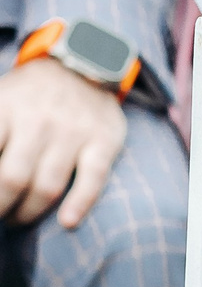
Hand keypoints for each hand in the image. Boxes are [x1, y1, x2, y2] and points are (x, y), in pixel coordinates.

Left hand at [0, 57, 128, 226]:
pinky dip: (81, 202)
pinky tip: (67, 222)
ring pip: (48, 186)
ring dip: (29, 213)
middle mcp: (40, 119)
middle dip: (1, 206)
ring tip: (20, 218)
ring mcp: (75, 130)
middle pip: (12, 179)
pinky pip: (93, 177)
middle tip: (0, 214)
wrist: (83, 64)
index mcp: (6, 109)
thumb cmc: (27, 96)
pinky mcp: (105, 139)